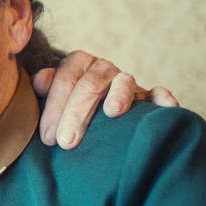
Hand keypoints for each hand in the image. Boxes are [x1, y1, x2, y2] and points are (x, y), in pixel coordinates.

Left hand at [32, 50, 178, 148]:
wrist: (90, 106)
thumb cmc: (65, 106)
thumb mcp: (51, 95)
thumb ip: (45, 88)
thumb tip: (39, 81)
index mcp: (77, 63)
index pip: (65, 79)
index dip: (54, 108)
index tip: (48, 138)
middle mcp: (102, 68)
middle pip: (91, 84)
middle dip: (77, 112)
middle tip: (66, 142)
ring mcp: (126, 81)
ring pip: (124, 83)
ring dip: (119, 96)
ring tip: (112, 113)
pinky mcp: (148, 96)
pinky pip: (157, 93)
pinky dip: (162, 99)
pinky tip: (166, 108)